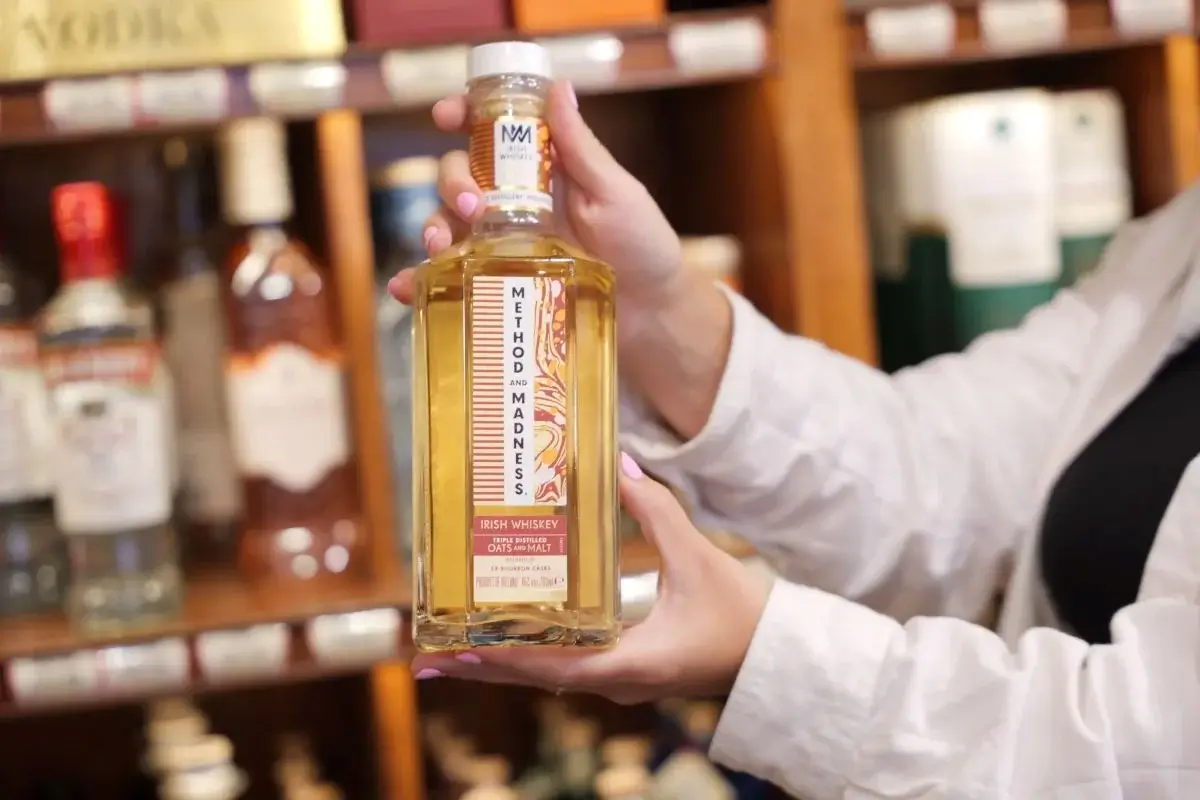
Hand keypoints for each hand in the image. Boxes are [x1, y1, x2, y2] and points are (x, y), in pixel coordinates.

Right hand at [386, 80, 691, 341]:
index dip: (462, 115)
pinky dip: (422, 279)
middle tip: (471, 205)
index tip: (447, 116)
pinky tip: (408, 287)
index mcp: (542, 170)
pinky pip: (452, 276)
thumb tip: (558, 87)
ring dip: (431, 225)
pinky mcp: (499, 282)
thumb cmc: (643, 247)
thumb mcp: (617, 194)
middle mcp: (515, 202)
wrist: (652, 314)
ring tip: (438, 244)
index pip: (492, 131)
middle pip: (460, 175)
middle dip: (451, 181)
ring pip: (447, 222)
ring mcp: (503, 243)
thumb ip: (583, 149)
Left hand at [410, 453, 770, 704]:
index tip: (457, 651)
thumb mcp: (698, 558)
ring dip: (504, 663)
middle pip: (537, 678)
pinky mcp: (629, 671)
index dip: (504, 659)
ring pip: (549, 676)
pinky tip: (512, 637)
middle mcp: (618, 681)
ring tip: (456, 648)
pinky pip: (569, 669)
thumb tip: (620, 463)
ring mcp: (622, 680)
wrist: (776, 656)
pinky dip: (534, 656)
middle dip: (483, 668)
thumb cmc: (742, 614)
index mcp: (632, 663)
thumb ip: (657, 510)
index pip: (554, 669)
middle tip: (429, 660)